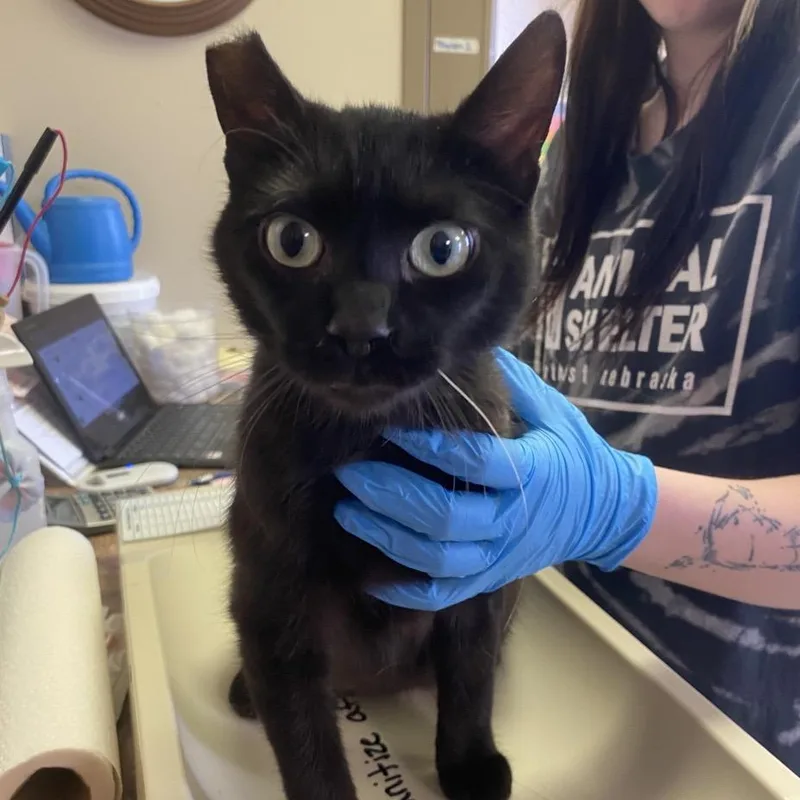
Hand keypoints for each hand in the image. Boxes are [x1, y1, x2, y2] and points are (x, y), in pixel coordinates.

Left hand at [334, 349, 657, 610]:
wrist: (603, 512)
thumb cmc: (571, 450)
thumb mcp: (550, 409)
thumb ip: (509, 381)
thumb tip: (461, 344)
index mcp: (533, 470)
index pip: (475, 461)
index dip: (428, 447)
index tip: (388, 426)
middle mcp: (513, 519)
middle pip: (445, 516)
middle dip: (390, 494)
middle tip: (348, 470)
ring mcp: (500, 556)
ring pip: (437, 558)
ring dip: (386, 537)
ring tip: (346, 512)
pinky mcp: (490, 580)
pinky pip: (443, 595)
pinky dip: (406, 592)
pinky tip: (368, 577)